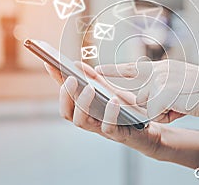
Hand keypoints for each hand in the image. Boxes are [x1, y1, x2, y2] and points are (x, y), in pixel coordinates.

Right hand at [45, 62, 163, 157]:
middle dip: (65, 95)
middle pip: (67, 112)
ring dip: (82, 104)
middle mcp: (89, 120)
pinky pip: (108, 128)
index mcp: (84, 109)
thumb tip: (75, 64)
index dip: (55, 81)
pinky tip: (113, 101)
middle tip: (71, 79)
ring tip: (90, 88)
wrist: (149, 129)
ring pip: (81, 122)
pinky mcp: (118, 135)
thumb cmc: (126, 110)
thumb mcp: (109, 90)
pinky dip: (109, 114)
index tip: (49, 62)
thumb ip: (93, 79)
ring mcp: (101, 128)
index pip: (65, 95)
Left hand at [95, 59, 198, 122]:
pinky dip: (169, 116)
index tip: (95, 68)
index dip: (112, 69)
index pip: (131, 68)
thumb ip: (161, 91)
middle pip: (140, 96)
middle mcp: (157, 72)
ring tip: (182, 103)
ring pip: (148, 106)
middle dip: (148, 103)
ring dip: (163, 110)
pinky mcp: (161, 94)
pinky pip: (156, 114)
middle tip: (158, 96)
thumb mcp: (179, 84)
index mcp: (161, 68)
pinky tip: (183, 107)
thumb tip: (148, 104)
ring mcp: (158, 81)